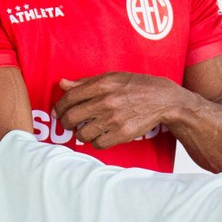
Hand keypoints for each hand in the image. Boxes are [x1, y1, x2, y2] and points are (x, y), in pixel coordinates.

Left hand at [52, 72, 182, 148]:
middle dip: (65, 122)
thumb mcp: (112, 77)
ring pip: (82, 134)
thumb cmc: (136, 86)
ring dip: (80, 134)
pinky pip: (98, 144)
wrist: (163, 99)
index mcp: (102, 85)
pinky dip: (95, 142)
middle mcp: (106, 102)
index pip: (70, 97)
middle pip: (71, 117)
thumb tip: (62, 84)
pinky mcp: (122, 134)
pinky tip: (99, 136)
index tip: (58, 111)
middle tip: (68, 123)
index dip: (60, 106)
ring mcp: (114, 119)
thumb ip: (85, 82)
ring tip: (85, 130)